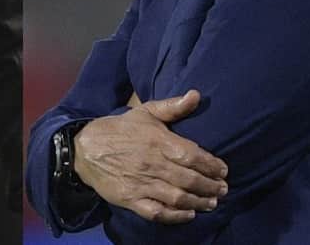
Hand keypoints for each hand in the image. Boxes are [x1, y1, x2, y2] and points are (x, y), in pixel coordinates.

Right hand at [73, 89, 228, 223]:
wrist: (85, 149)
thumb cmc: (119, 129)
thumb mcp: (144, 112)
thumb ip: (172, 106)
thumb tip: (196, 95)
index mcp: (157, 141)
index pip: (192, 156)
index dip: (212, 165)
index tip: (224, 170)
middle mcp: (152, 164)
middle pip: (189, 179)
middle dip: (211, 186)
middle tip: (222, 189)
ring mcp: (141, 183)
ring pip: (177, 197)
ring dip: (199, 201)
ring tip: (211, 202)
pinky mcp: (131, 199)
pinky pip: (157, 211)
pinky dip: (175, 215)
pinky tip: (188, 213)